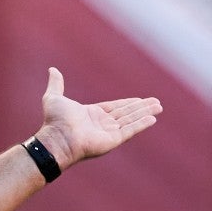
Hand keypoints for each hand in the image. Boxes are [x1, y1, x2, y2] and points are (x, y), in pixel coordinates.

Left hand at [34, 67, 161, 167]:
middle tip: (156, 102)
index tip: (140, 99)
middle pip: (126, 114)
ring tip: (159, 107)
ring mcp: (107, 133)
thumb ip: (56, 84)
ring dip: (145, 113)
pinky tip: (152, 119)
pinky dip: (141, 124)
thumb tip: (52, 69)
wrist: (56, 137)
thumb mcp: (53, 97)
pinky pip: (129, 130)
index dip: (127, 103)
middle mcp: (101, 124)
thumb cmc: (54, 121)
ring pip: (130, 120)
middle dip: (141, 107)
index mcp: (91, 115)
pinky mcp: (112, 140)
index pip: (114, 108)